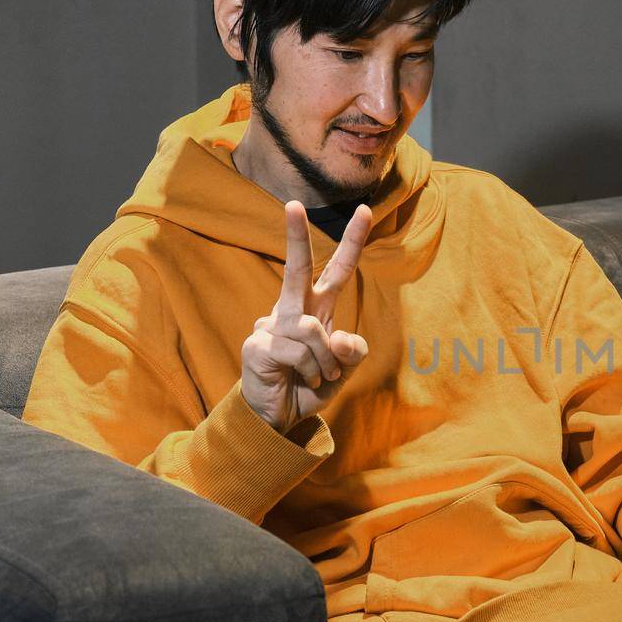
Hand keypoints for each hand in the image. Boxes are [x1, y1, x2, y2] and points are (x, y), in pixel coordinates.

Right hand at [241, 200, 371, 433]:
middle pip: (298, 268)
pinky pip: (298, 351)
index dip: (352, 242)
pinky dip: (310, 370)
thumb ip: (351, 352)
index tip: (364, 210)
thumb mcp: (344, 371)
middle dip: (296, 236)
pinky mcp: (257, 344)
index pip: (338, 271)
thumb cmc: (310, 387)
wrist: (280, 418)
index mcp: (318, 310)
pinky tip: (300, 380)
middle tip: (292, 204)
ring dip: (326, 361)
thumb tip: (341, 337)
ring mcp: (271, 325)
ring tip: (319, 378)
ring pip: (312, 330)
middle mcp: (293, 311)